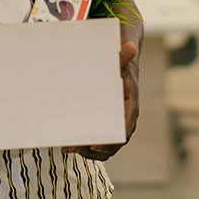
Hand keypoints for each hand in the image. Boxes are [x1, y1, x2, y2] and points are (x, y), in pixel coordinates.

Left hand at [63, 41, 139, 160]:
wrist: (123, 67)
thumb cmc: (119, 65)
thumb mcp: (119, 60)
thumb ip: (122, 57)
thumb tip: (131, 47)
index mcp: (130, 104)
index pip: (125, 126)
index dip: (111, 139)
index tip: (94, 145)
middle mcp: (127, 117)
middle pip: (114, 142)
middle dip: (93, 149)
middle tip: (72, 148)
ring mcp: (118, 123)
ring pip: (107, 147)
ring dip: (88, 151)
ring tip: (68, 148)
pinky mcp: (110, 125)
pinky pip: (102, 144)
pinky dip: (88, 148)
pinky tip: (72, 146)